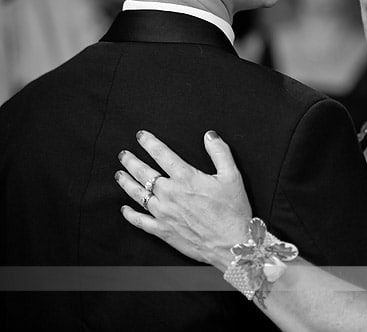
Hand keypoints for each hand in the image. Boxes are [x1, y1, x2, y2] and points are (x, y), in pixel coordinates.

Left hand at [115, 130, 252, 270]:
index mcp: (186, 178)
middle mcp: (170, 193)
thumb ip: (220, 152)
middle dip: (132, 161)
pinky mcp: (162, 230)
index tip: (141, 136)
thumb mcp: (232, 176)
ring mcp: (164, 213)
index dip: (150, 143)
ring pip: (138, 195)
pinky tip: (124, 209)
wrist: (230, 243)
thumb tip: (209, 135)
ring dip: (126, 183)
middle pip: (144, 173)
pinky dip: (130, 215)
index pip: (162, 154)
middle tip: (123, 154)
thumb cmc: (233, 211)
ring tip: (119, 174)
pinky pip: (140, 221)